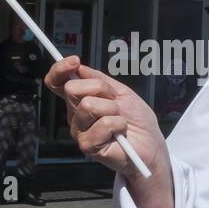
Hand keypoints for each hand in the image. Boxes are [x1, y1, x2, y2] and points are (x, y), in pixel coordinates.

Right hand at [44, 56, 173, 207]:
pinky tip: (120, 132)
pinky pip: (102, 124)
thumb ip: (99, 80)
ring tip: (120, 120)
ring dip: (113, 109)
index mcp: (81, 100)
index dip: (59, 70)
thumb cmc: (137, 121)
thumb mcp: (121, 92)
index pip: (57, 83)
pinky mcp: (87, 146)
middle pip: (72, 88)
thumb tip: (79, 67)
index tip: (74, 62)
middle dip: (101, 89)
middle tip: (116, 101)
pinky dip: (118, 124)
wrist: (150, 145)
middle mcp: (76, 115)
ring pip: (88, 105)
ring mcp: (80, 131)